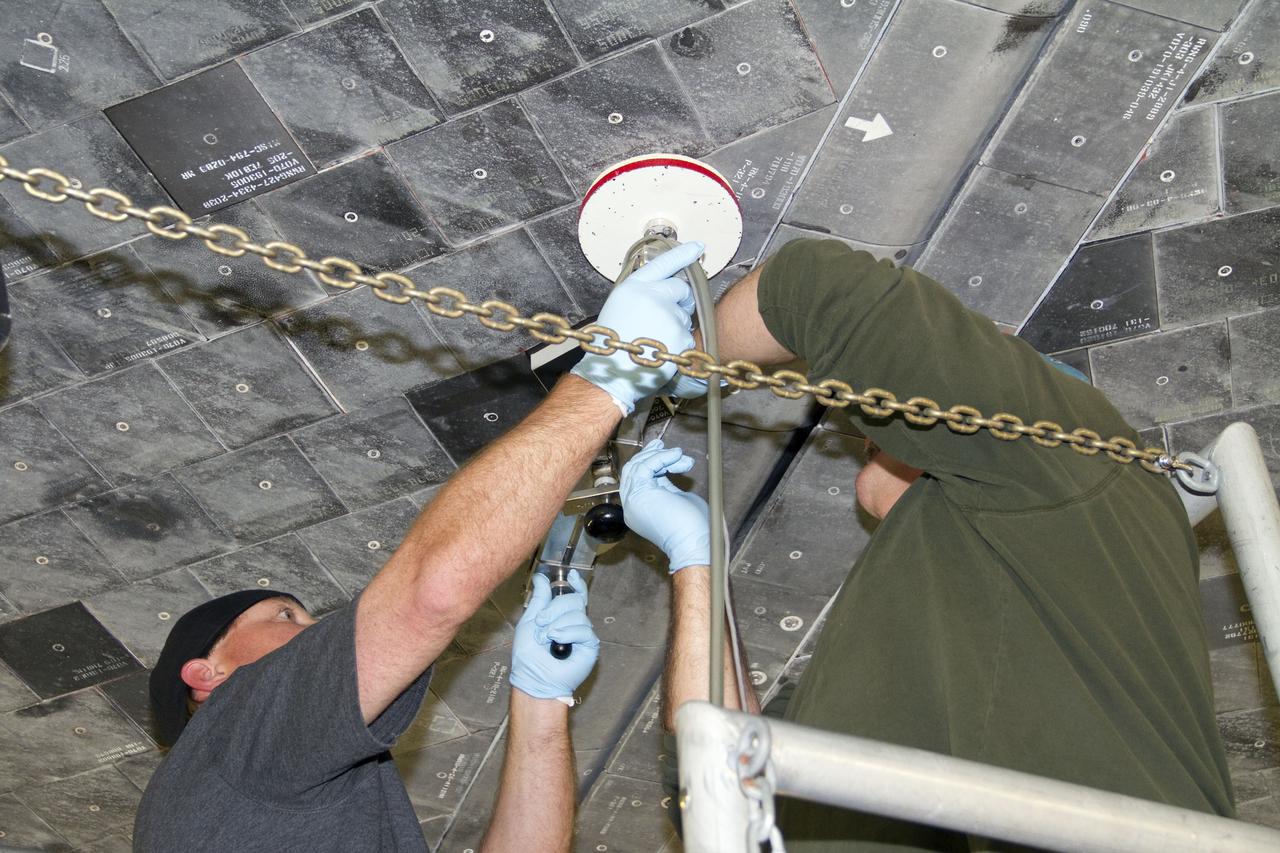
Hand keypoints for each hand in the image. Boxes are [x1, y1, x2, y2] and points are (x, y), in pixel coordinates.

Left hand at [510, 571, 599, 700]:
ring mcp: (583, 635)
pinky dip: (567, 633)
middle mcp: (574, 623)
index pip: (575, 596)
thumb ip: (539, 600)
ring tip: (545, 638)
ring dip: (557, 624)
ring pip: (578, 614)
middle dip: (554, 609)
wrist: (534, 678)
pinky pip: (583, 630)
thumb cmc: (528, 656)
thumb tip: (541, 577)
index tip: (572, 575)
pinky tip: (556, 640)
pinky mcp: (590, 647)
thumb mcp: (529, 621)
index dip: (577, 584)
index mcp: (561, 616)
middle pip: (574, 601)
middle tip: (540, 623)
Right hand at [570, 241, 703, 414]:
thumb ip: (641, 294)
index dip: (683, 254)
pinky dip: (679, 345)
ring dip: (677, 326)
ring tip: (655, 341)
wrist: (613, 373)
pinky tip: (662, 352)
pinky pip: (688, 336)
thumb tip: (665, 290)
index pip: (663, 264)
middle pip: (681, 289)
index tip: (698, 247)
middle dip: (680, 302)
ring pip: (685, 316)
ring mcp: (668, 315)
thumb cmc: (613, 344)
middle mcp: (652, 296)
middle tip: (665, 319)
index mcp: (634, 287)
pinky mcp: (680, 336)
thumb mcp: (619, 307)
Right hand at [619, 439, 708, 571]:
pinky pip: (645, 466)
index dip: (651, 463)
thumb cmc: (693, 528)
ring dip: (660, 457)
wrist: (694, 542)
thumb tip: (668, 469)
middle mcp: (632, 506)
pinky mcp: (638, 494)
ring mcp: (632, 501)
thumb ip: (668, 486)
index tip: (667, 452)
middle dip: (651, 455)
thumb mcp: (678, 500)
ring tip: (678, 454)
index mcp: (639, 510)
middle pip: (633, 471)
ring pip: (637, 466)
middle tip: (664, 445)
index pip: (638, 479)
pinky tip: (676, 456)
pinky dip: (661, 458)